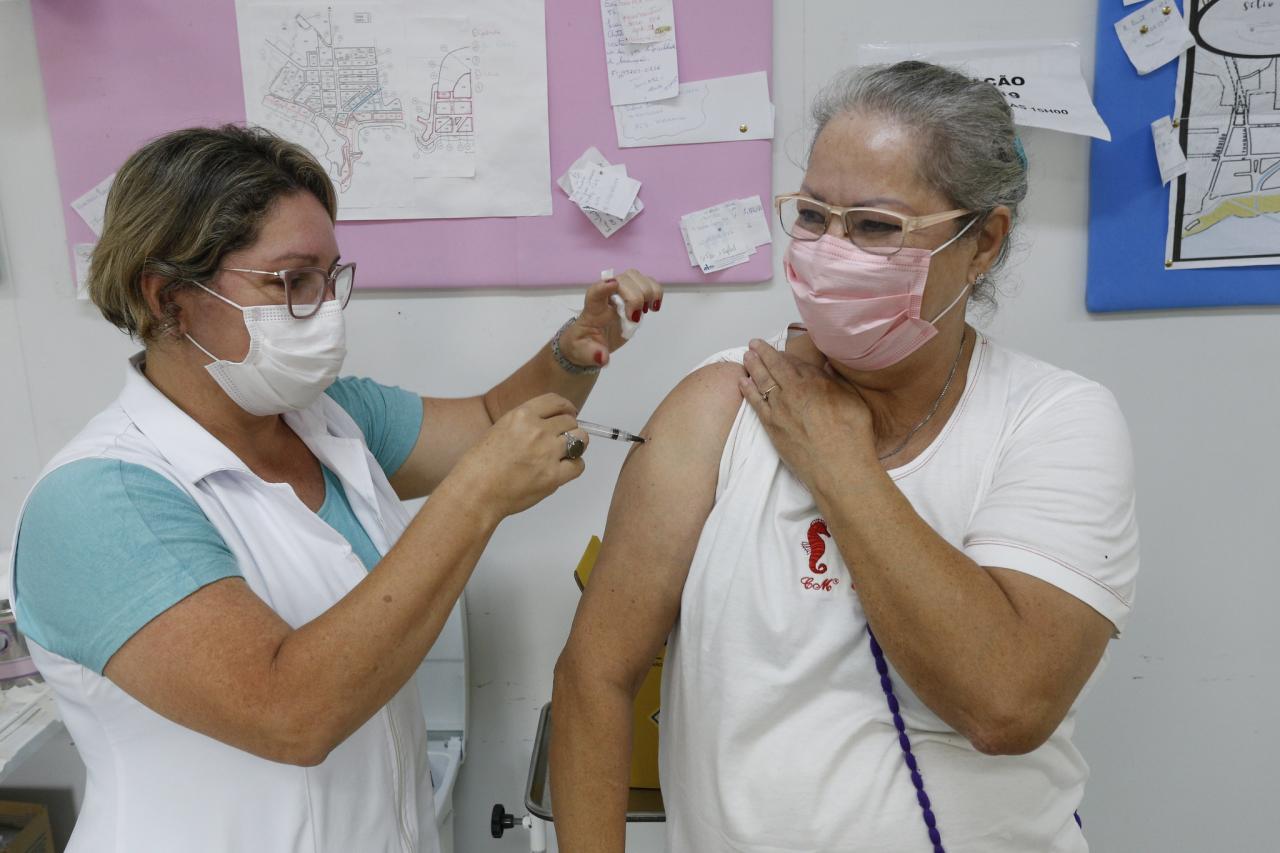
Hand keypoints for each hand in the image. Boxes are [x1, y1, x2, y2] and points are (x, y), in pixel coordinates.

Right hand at [453, 394, 588, 518]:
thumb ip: (524, 425)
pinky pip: (578, 465)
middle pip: (570, 421)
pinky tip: (563, 470)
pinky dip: (574, 466)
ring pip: (580, 439)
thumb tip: (547, 426)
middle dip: (569, 430)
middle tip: (562, 440)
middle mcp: (537, 430)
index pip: (556, 401)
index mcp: (521, 415)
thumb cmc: (480, 466)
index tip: (569, 413)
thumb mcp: (500, 429)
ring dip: (575, 445)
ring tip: (564, 454)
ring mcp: (547, 452)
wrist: (475, 491)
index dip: (566, 408)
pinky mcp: (553, 476)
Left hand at [558, 269, 663, 367]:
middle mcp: (607, 296)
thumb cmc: (585, 345)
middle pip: (622, 280)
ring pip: (635, 276)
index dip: (603, 287)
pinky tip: (654, 307)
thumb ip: (593, 355)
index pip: (594, 293)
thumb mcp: (584, 354)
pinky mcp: (633, 296)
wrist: (590, 342)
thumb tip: (602, 358)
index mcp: (592, 309)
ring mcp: (621, 293)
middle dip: (634, 296)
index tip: (613, 284)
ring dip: (647, 290)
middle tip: (635, 318)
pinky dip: (655, 291)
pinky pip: (647, 283)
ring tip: (648, 309)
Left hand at [740, 339, 875, 490]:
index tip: (778, 349)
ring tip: (746, 356)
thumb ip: (837, 382)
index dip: (784, 354)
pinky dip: (748, 390)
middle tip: (754, 343)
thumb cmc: (853, 437)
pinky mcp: (771, 427)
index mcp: (815, 382)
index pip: (795, 362)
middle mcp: (794, 391)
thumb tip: (829, 368)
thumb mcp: (853, 401)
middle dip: (762, 353)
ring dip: (753, 366)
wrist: (839, 468)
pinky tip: (743, 381)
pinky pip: (756, 403)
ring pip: (762, 381)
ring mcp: (780, 409)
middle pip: (774, 366)